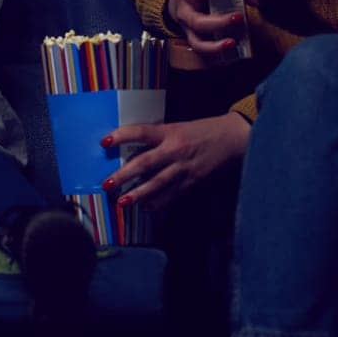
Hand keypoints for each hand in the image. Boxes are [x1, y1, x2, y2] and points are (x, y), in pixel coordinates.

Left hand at [100, 113, 250, 209]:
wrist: (234, 139)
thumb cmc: (202, 130)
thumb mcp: (177, 128)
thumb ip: (157, 138)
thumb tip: (131, 150)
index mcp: (169, 132)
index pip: (141, 132)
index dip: (122, 135)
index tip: (103, 141)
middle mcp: (175, 150)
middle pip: (145, 163)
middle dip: (124, 175)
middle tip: (107, 184)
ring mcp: (184, 168)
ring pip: (157, 184)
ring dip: (138, 194)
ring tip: (122, 202)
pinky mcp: (193, 182)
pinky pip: (172, 195)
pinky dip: (158, 203)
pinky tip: (146, 208)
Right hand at [165, 0, 248, 60]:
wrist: (183, 2)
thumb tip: (255, 1)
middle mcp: (185, 14)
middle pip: (196, 21)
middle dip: (219, 22)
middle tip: (238, 17)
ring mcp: (188, 30)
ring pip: (197, 42)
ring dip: (215, 46)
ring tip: (233, 42)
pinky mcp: (194, 42)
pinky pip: (204, 53)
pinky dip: (218, 54)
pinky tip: (232, 52)